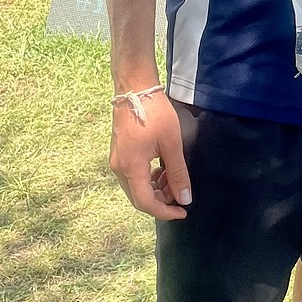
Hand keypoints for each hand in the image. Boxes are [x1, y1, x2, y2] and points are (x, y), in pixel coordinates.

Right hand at [109, 90, 191, 221]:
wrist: (135, 90)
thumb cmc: (155, 114)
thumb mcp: (172, 144)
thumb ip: (178, 173)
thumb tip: (184, 198)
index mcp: (131, 167)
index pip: (145, 202)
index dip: (165, 212)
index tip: (183, 211)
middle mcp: (119, 169)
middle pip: (138, 198)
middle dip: (161, 201)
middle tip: (180, 193)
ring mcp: (116, 162)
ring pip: (135, 188)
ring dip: (155, 189)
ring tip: (173, 177)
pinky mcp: (119, 155)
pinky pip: (132, 177)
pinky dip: (148, 179)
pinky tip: (162, 169)